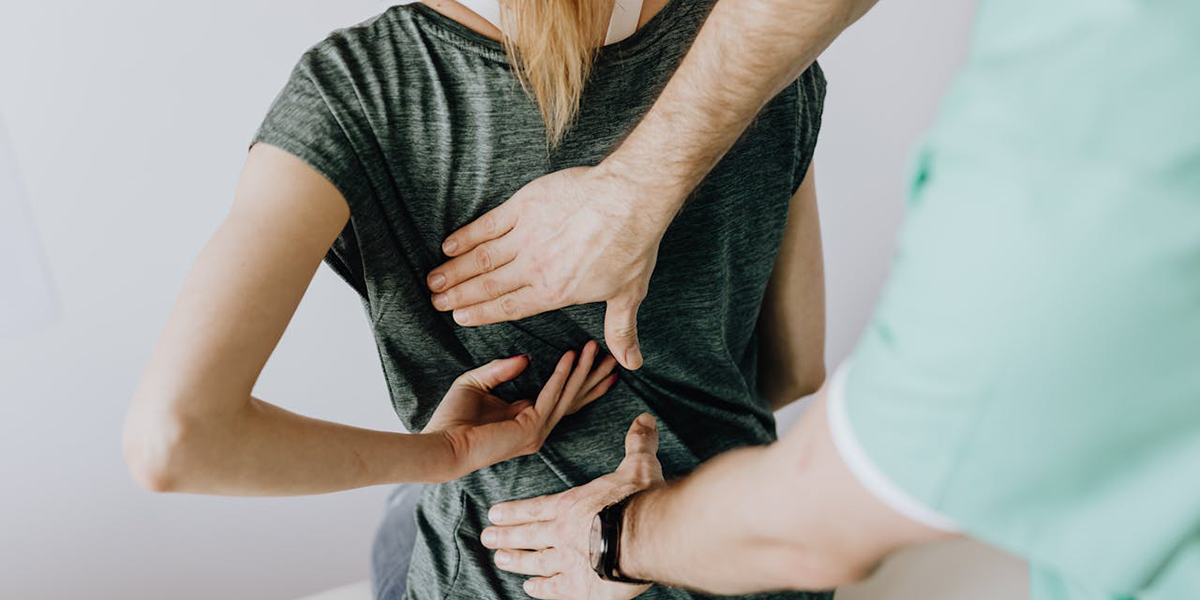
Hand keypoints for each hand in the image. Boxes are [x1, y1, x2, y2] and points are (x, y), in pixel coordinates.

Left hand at [423, 341, 617, 479]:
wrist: (441, 444)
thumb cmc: (452, 419)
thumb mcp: (476, 382)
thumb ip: (500, 369)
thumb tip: (526, 358)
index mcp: (526, 417)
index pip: (562, 396)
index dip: (580, 378)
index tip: (595, 358)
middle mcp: (537, 427)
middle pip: (574, 398)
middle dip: (594, 376)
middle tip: (613, 356)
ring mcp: (536, 431)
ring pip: (568, 396)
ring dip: (583, 371)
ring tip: (595, 348)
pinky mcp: (530, 429)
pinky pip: (551, 396)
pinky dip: (561, 375)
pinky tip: (570, 356)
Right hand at [427, 165, 683, 370]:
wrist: (629, 200)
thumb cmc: (631, 247)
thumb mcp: (628, 294)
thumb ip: (620, 330)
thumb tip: (631, 363)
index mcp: (554, 292)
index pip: (509, 307)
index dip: (481, 313)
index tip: (459, 317)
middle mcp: (534, 268)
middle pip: (487, 285)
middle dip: (459, 295)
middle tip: (436, 302)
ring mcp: (526, 236)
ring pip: (481, 258)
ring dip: (455, 270)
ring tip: (434, 280)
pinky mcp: (524, 207)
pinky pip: (488, 225)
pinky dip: (467, 236)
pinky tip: (449, 244)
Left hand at [481, 414, 663, 599]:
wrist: (645, 536)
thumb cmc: (639, 500)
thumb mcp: (638, 466)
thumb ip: (637, 444)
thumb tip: (643, 419)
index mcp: (571, 506)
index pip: (536, 508)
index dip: (514, 512)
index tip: (494, 514)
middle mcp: (562, 533)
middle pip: (527, 535)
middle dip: (505, 536)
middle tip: (486, 538)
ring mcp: (567, 561)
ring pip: (534, 562)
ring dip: (516, 561)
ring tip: (500, 561)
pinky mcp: (579, 587)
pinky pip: (554, 589)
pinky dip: (541, 588)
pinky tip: (530, 588)